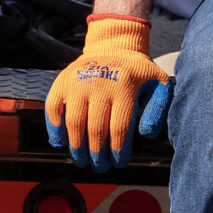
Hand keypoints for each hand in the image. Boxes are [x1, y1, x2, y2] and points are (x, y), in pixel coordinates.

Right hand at [45, 15, 173, 171]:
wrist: (114, 45)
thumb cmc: (137, 71)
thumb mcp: (158, 83)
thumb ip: (159, 108)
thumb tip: (145, 133)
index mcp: (125, 85)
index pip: (120, 127)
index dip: (118, 150)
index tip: (118, 163)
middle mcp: (99, 83)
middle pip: (96, 130)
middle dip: (98, 155)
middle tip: (100, 167)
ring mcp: (78, 82)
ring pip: (74, 123)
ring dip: (77, 148)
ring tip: (83, 161)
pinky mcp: (62, 81)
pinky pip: (53, 109)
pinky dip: (54, 129)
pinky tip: (60, 143)